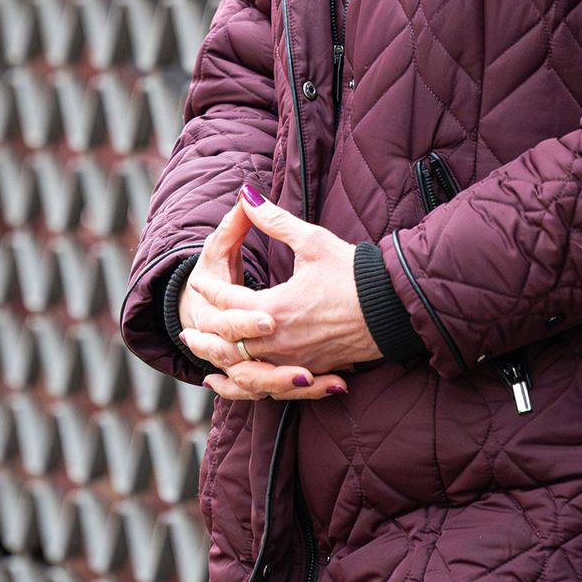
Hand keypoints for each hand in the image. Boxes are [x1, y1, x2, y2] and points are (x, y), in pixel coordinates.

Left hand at [180, 185, 379, 399]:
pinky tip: (235, 382)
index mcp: (274, 308)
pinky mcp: (310, 371)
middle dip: (207, 333)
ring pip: (244, 369)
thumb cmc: (354, 273)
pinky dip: (245, 385)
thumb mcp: (312, 241)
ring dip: (220, 362)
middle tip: (187, 331)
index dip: (212, 291)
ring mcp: (294, 361)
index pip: (229, 302)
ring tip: (204, 358)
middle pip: (229, 340)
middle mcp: (279, 341)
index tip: (200, 283)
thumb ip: (274, 221)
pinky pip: (269, 385)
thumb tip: (247, 196)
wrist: (394, 308)